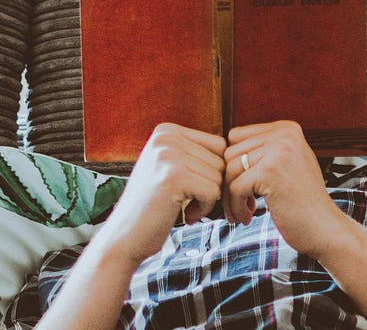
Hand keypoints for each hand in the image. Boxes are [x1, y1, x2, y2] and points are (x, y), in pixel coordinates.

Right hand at [88, 123, 225, 265]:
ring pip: (219, 177)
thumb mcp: (171, 169)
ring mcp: (168, 155)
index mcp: (166, 131)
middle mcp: (166, 137)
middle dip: (211, 188)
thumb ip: (197, 156)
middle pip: (220, 160)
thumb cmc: (154, 207)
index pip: (218, 146)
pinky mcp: (174, 177)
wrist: (125, 237)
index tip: (195, 191)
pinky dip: (205, 209)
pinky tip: (186, 215)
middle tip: (189, 204)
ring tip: (184, 208)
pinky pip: (213, 191)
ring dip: (207, 200)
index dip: (214, 173)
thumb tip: (241, 157)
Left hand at [222, 121, 352, 258]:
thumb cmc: (303, 202)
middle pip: (231, 153)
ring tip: (243, 212)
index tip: (242, 187)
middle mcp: (284, 134)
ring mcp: (278, 151)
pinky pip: (235, 187)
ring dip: (231, 197)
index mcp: (287, 129)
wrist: (325, 229)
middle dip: (230, 182)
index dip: (234, 164)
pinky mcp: (269, 172)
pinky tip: (247, 218)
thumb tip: (225, 148)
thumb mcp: (289, 165)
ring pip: (230, 170)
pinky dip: (236, 207)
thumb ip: (264, 150)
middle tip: (242, 204)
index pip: (237, 137)